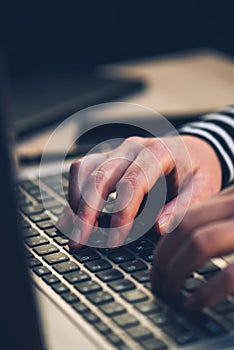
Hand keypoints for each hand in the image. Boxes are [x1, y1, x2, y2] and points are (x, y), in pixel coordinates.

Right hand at [58, 135, 221, 247]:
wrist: (191, 149)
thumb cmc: (197, 169)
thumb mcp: (203, 186)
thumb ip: (183, 206)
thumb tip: (159, 228)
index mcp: (159, 152)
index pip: (132, 182)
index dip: (121, 213)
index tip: (115, 239)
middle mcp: (133, 148)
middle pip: (100, 176)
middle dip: (86, 211)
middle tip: (80, 241)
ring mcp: (118, 151)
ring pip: (84, 170)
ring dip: (75, 202)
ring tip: (75, 231)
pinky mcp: (108, 158)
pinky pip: (82, 170)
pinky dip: (74, 193)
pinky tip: (74, 215)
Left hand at [151, 185, 233, 309]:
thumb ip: (215, 218)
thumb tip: (174, 235)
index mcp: (229, 198)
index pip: (185, 217)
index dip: (163, 243)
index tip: (155, 263)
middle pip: (184, 228)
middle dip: (162, 258)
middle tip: (156, 281)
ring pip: (198, 243)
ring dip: (175, 272)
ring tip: (167, 292)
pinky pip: (229, 274)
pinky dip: (206, 292)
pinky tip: (192, 303)